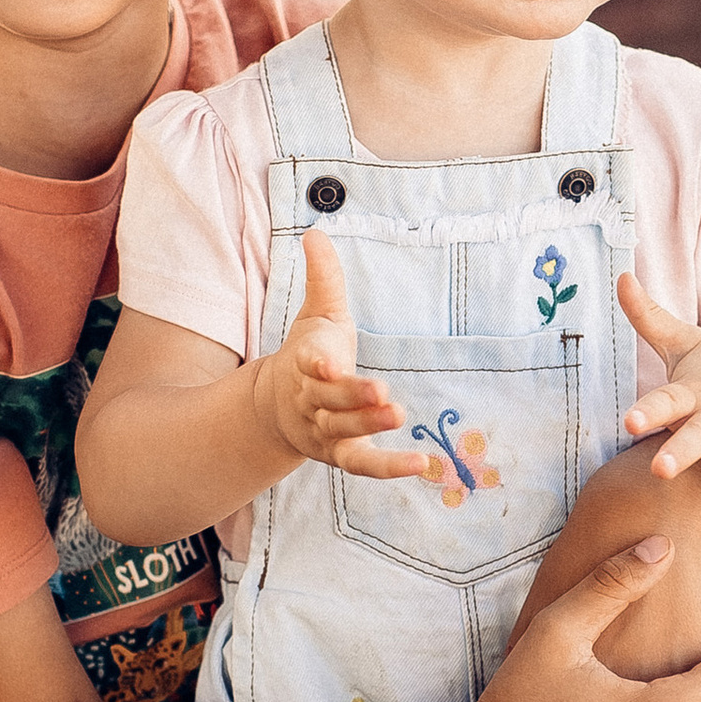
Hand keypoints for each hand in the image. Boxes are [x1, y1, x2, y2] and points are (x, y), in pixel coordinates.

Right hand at [254, 229, 435, 479]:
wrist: (278, 408)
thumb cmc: (309, 354)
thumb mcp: (318, 314)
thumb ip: (323, 277)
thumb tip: (315, 232)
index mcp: (305, 363)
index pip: (307, 363)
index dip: (316, 365)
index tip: (327, 364)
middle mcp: (312, 400)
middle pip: (329, 401)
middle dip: (352, 398)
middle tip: (381, 393)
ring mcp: (326, 430)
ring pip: (344, 432)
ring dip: (370, 427)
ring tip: (398, 415)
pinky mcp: (341, 454)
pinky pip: (363, 465)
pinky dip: (389, 469)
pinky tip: (422, 466)